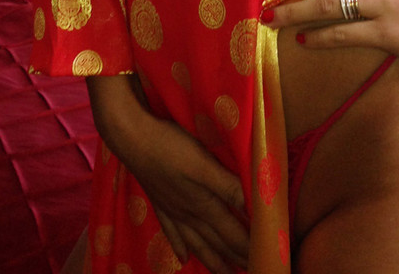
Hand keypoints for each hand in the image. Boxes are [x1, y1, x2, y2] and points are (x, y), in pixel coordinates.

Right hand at [87, 75, 248, 273]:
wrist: (132, 138)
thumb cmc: (171, 147)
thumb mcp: (204, 165)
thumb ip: (229, 186)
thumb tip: (255, 204)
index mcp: (203, 205)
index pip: (233, 233)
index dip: (249, 248)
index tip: (265, 259)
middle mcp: (189, 214)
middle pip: (217, 242)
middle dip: (235, 258)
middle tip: (252, 270)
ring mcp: (172, 210)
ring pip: (196, 243)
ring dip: (212, 260)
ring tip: (223, 273)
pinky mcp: (159, 202)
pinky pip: (172, 232)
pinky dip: (180, 247)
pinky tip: (183, 258)